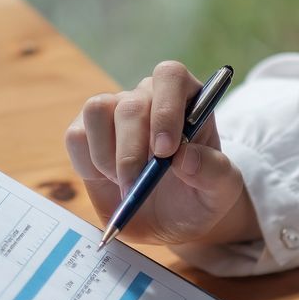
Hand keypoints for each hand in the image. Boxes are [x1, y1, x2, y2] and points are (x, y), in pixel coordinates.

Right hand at [63, 60, 254, 245]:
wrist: (173, 222)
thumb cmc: (201, 198)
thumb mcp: (222, 191)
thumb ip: (213, 172)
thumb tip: (185, 157)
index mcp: (187, 99)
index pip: (171, 76)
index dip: (165, 109)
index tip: (166, 151)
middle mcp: (148, 98)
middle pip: (130, 104)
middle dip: (131, 150)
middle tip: (138, 186)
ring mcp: (115, 113)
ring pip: (96, 111)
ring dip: (107, 156)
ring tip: (126, 185)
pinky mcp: (87, 135)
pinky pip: (76, 136)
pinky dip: (88, 163)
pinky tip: (110, 182)